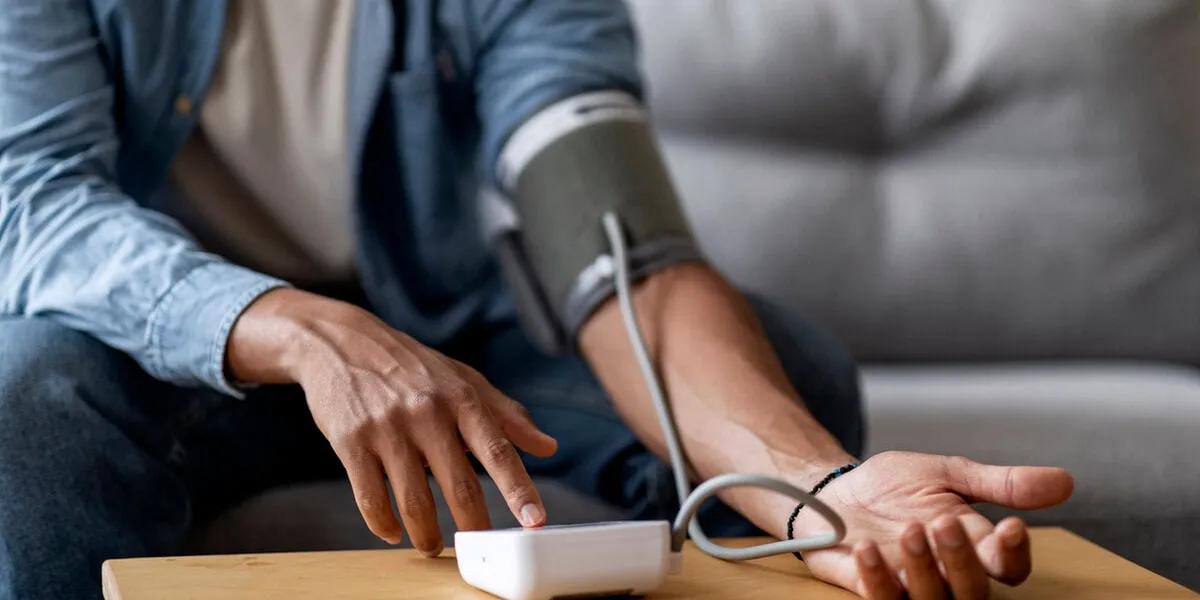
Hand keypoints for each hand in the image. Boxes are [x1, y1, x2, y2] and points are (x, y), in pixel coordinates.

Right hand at [227, 289, 557, 554]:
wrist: (342, 342)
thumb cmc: (413, 366)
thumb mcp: (464, 380)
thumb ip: (507, 416)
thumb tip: (548, 447)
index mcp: (461, 397)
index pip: (498, 450)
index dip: (519, 489)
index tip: (535, 521)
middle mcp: (427, 412)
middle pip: (459, 485)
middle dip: (474, 526)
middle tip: (481, 548)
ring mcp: (388, 428)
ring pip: (415, 501)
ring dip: (427, 535)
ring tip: (433, 547)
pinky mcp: (352, 441)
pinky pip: (370, 498)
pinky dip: (384, 524)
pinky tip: (393, 532)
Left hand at [791, 451, 1073, 598]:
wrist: (835, 489)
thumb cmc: (894, 486)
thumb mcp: (947, 473)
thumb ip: (1001, 483)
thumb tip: (1065, 481)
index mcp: (974, 547)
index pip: (1010, 568)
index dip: (1015, 554)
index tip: (1011, 526)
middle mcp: (946, 575)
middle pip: (974, 592)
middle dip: (963, 560)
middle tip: (944, 521)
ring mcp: (909, 586)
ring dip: (922, 568)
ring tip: (909, 530)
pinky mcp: (872, 590)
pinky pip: (881, 599)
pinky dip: (877, 578)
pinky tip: (867, 549)